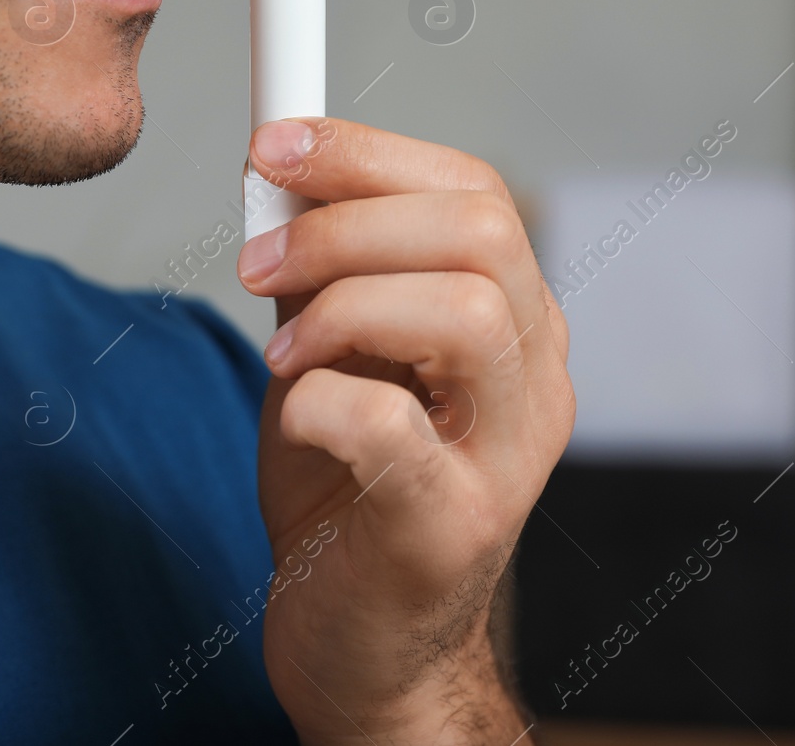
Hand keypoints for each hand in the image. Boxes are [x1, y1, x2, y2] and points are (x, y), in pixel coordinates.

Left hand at [237, 117, 573, 744]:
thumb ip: (327, 273)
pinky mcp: (453, 528)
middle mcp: (537, 380)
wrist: (366, 647)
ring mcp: (508, 458)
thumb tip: (277, 176)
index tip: (273, 147)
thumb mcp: (336, 356)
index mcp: (515, 323)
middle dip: (344, 223)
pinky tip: (296, 415)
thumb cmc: (348, 494)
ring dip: (340, 307)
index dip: (367, 151)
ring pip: (462, 310)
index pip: (474, 191)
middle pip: (480, 231)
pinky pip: (390, 425)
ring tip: (283, 353)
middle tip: (257, 266)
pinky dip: (318, 398)